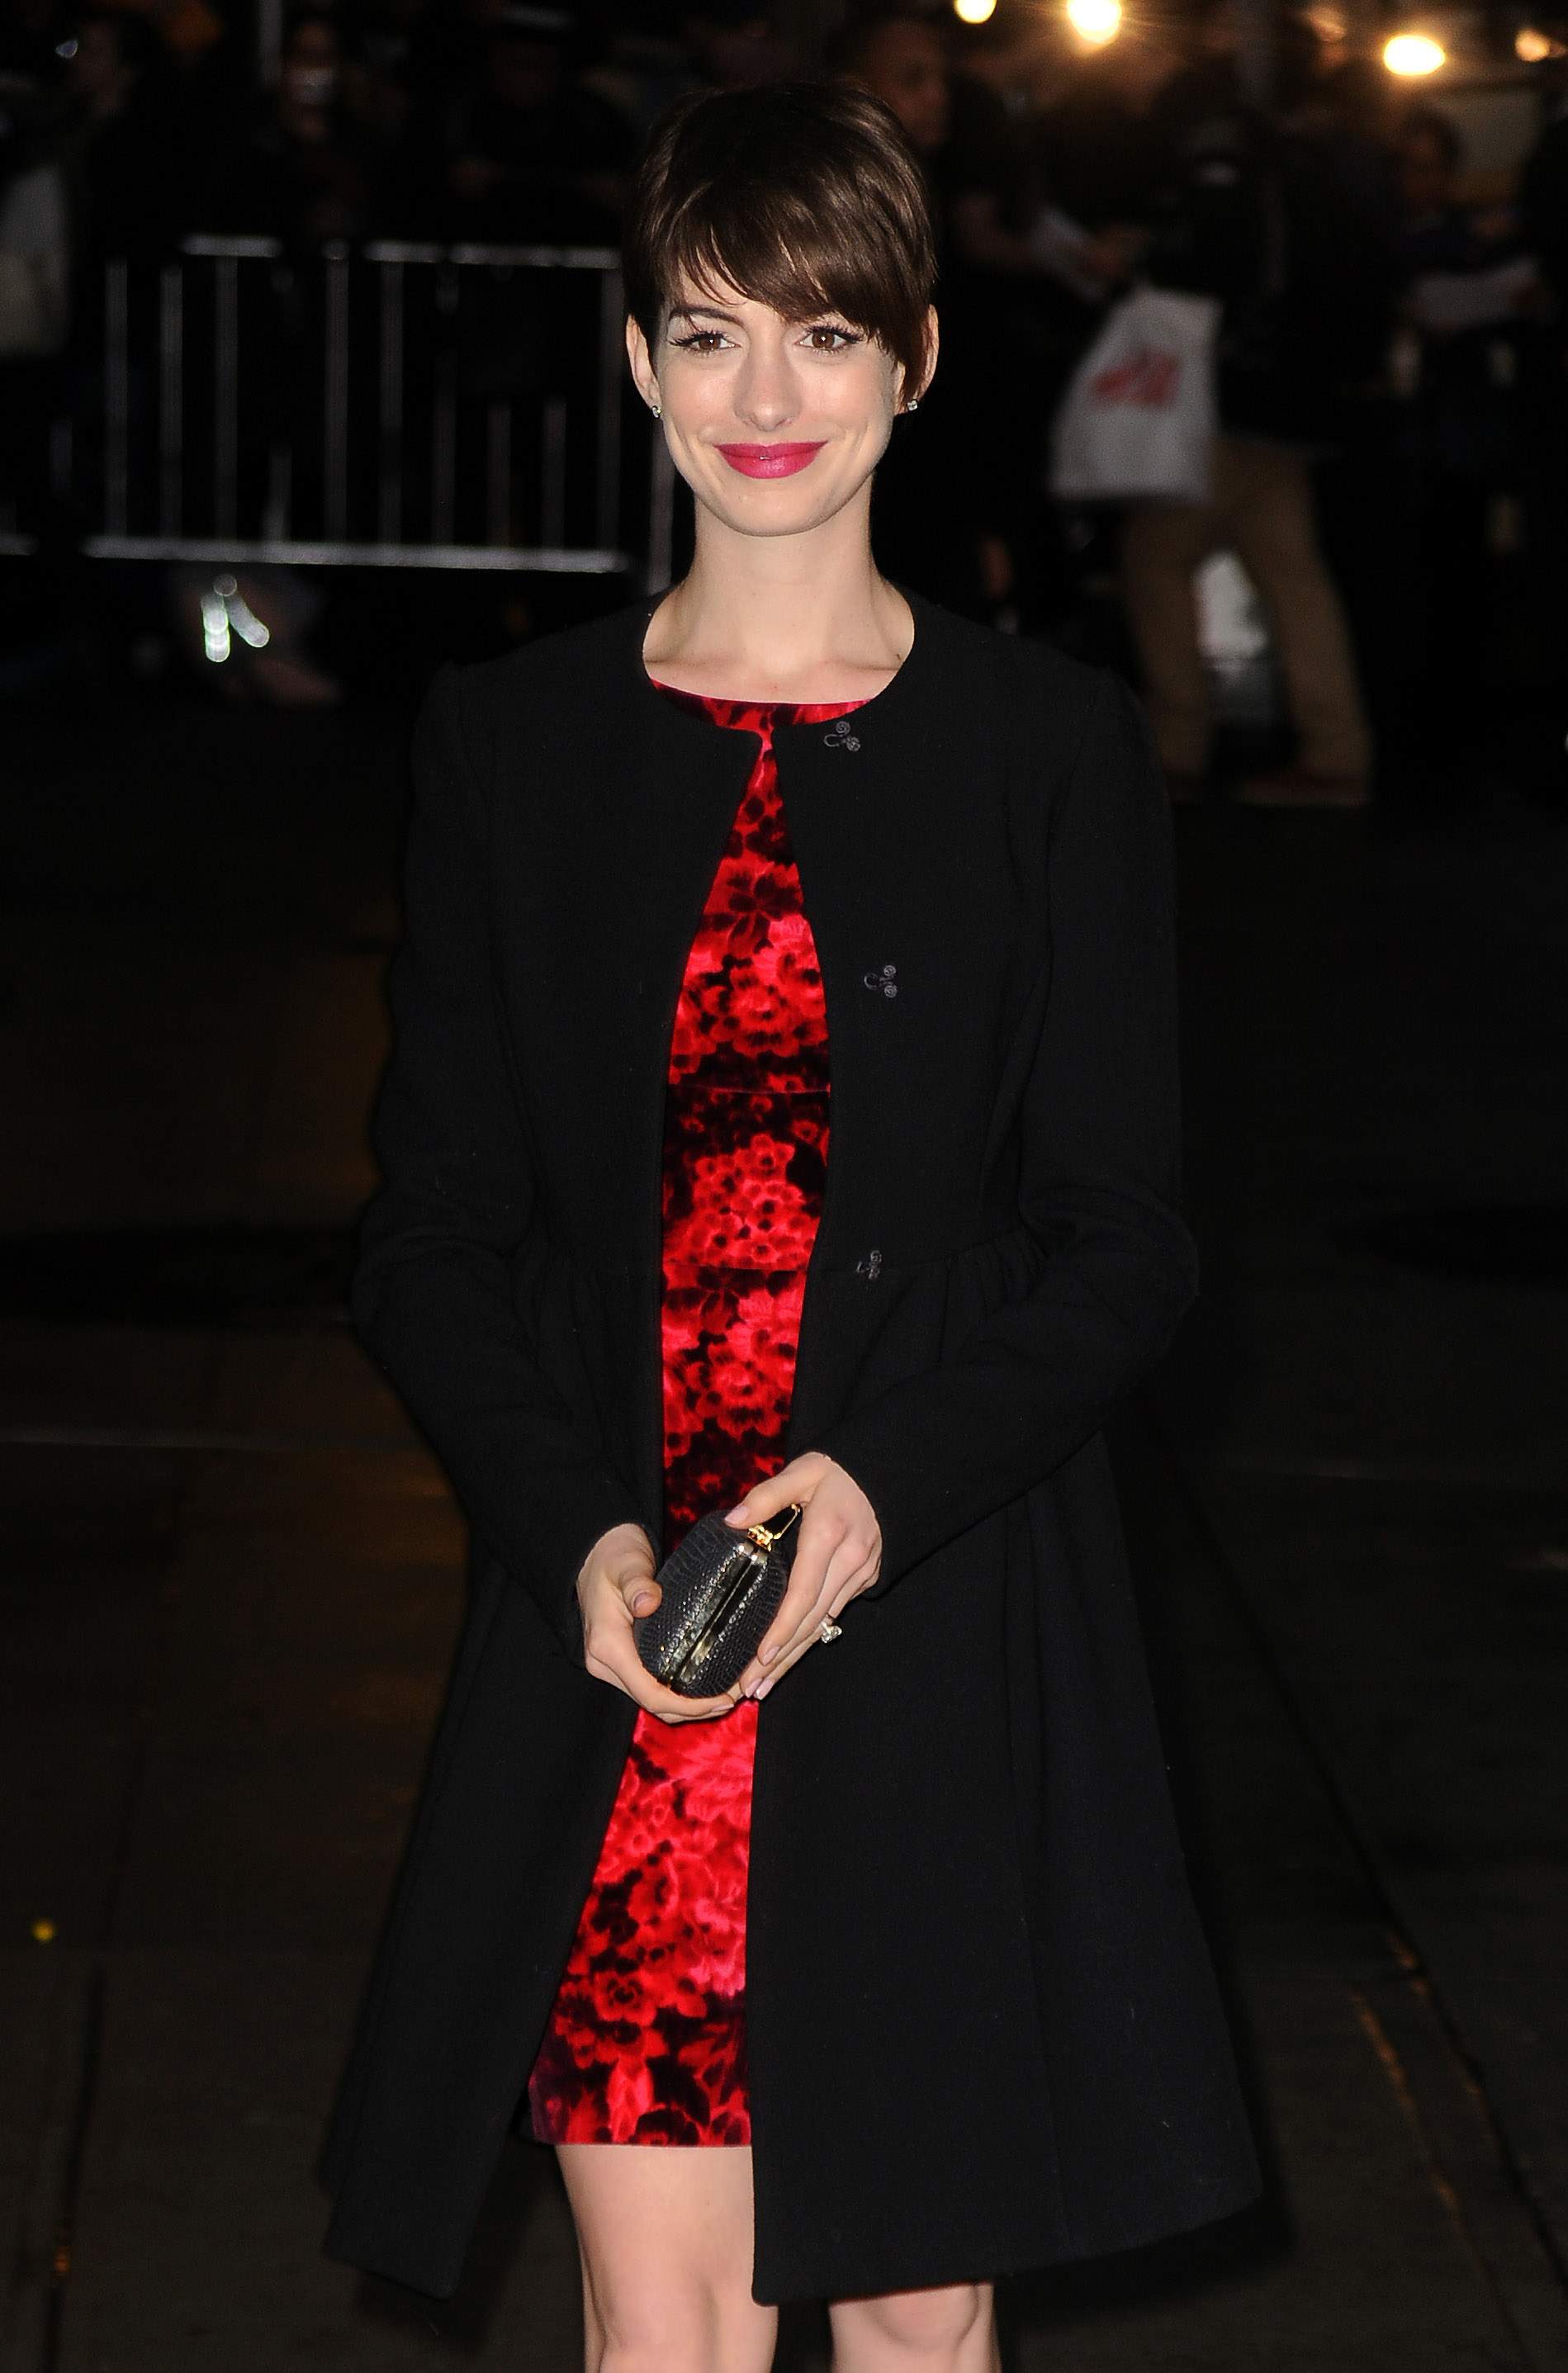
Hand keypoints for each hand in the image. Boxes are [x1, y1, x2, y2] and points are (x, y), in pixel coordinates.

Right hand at [577, 1522, 741, 1725]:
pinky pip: (650, 1686)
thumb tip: (647, 1602)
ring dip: (686, 1706)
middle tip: (733, 1699)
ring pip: (651, 1700)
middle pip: (653, 1704)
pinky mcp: (622, 1660)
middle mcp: (606, 1663)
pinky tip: (702, 1685)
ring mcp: (612, 1665)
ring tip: (724, 1697)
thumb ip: (637, 1583)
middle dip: (694, 1710)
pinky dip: (676, 1693)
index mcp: (608, 1646)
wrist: (596, 1553)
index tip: (723, 1699)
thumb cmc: (613, 1557)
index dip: (688, 1705)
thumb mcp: (627, 1565)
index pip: (650, 1693)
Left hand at [725, 1454, 881, 1701]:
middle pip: (812, 1620)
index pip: (803, 1593)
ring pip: (824, 1622)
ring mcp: (861, 1572)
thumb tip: (733, 1521)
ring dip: (795, 1655)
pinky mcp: (867, 1576)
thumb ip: (765, 1496)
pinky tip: (791, 1654)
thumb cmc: (839, 1471)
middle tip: (751, 1688)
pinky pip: (835, 1612)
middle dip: (782, 1658)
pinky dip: (812, 1635)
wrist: (891, 1470)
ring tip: (765, 1684)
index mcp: (828, 1535)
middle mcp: (849, 1560)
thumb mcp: (802, 1472)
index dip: (783, 1628)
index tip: (762, 1656)